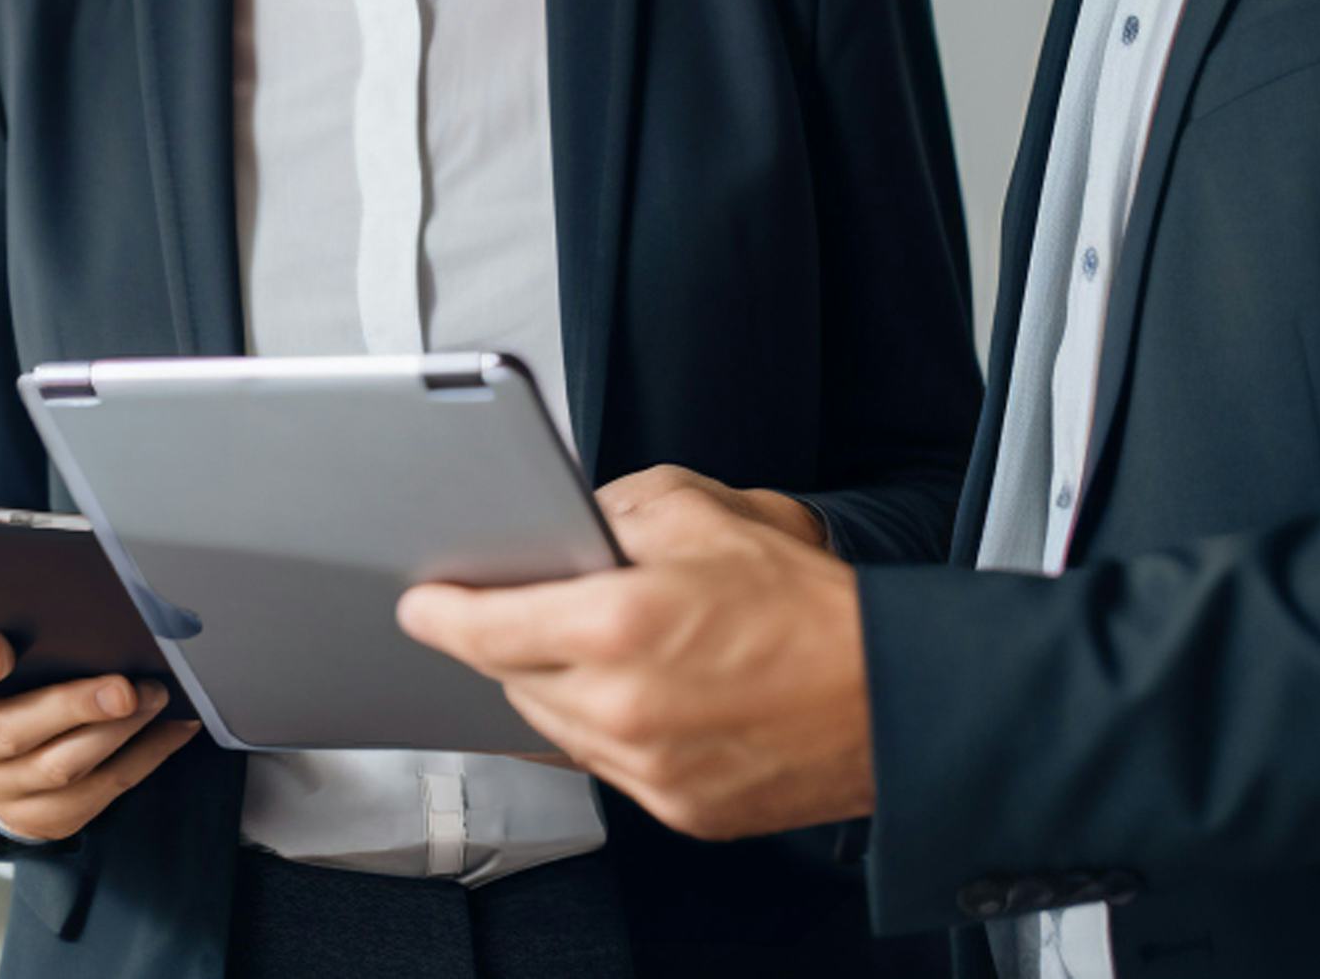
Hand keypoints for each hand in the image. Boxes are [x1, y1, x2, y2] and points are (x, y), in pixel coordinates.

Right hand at [0, 631, 200, 844]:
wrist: (10, 751)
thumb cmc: (18, 675)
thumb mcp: (7, 643)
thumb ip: (28, 624)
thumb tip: (90, 596)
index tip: (0, 648)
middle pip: (6, 733)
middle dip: (72, 707)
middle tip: (123, 686)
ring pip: (58, 768)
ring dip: (116, 733)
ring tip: (156, 698)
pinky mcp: (38, 818)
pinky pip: (97, 793)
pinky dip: (142, 757)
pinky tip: (173, 726)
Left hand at [397, 475, 875, 839]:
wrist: (898, 698)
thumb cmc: (813, 607)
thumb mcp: (707, 514)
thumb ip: (619, 510)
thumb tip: (568, 524)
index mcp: (620, 627)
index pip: (487, 626)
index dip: (442, 612)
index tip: (420, 603)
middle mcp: (623, 709)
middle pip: (513, 680)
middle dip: (507, 643)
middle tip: (520, 609)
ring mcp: (649, 770)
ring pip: (557, 729)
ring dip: (556, 689)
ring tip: (595, 647)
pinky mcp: (679, 808)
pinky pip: (609, 766)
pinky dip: (608, 730)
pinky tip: (639, 692)